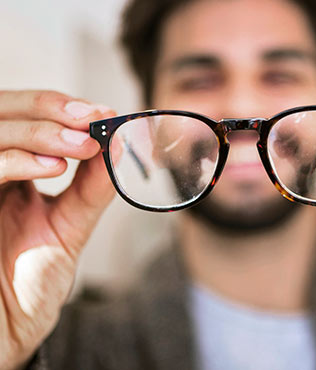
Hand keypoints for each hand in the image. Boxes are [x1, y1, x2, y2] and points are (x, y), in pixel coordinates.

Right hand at [0, 90, 115, 368]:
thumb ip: (91, 188)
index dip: (61, 109)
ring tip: (83, 144)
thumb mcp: (70, 227)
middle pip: (3, 113)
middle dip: (49, 109)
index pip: (27, 119)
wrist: (7, 330)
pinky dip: (15, 161)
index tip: (104, 114)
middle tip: (93, 118)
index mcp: (12, 175)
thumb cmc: (31, 282)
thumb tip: (119, 145)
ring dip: (40, 131)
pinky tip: (53, 168)